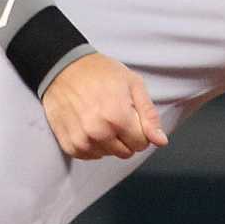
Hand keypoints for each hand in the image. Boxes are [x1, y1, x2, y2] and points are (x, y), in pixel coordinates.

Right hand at [40, 53, 168, 160]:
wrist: (63, 67)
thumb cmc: (100, 72)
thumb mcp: (133, 84)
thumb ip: (149, 115)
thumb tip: (161, 141)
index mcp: (118, 118)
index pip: (142, 144)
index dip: (141, 130)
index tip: (132, 117)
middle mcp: (99, 132)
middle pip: (125, 152)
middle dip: (126, 137)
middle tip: (116, 116)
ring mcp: (81, 140)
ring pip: (107, 155)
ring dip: (108, 141)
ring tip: (101, 118)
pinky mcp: (68, 143)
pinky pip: (88, 156)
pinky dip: (92, 145)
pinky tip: (90, 126)